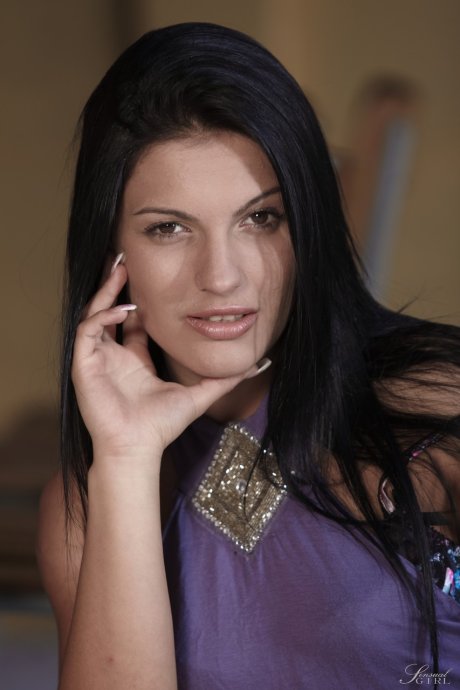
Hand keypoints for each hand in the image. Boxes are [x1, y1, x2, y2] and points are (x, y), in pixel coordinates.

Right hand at [71, 262, 259, 466]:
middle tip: (126, 258)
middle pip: (111, 310)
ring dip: (106, 291)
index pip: (133, 321)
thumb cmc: (162, 426)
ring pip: (94, 314)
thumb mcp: (198, 395)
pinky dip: (102, 316)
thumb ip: (224, 380)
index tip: (151, 278)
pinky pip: (87, 331)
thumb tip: (258, 365)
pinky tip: (123, 310)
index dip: (139, 299)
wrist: (139, 448)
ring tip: (121, 269)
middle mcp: (113, 356)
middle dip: (116, 284)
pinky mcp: (84, 365)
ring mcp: (97, 359)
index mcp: (134, 360)